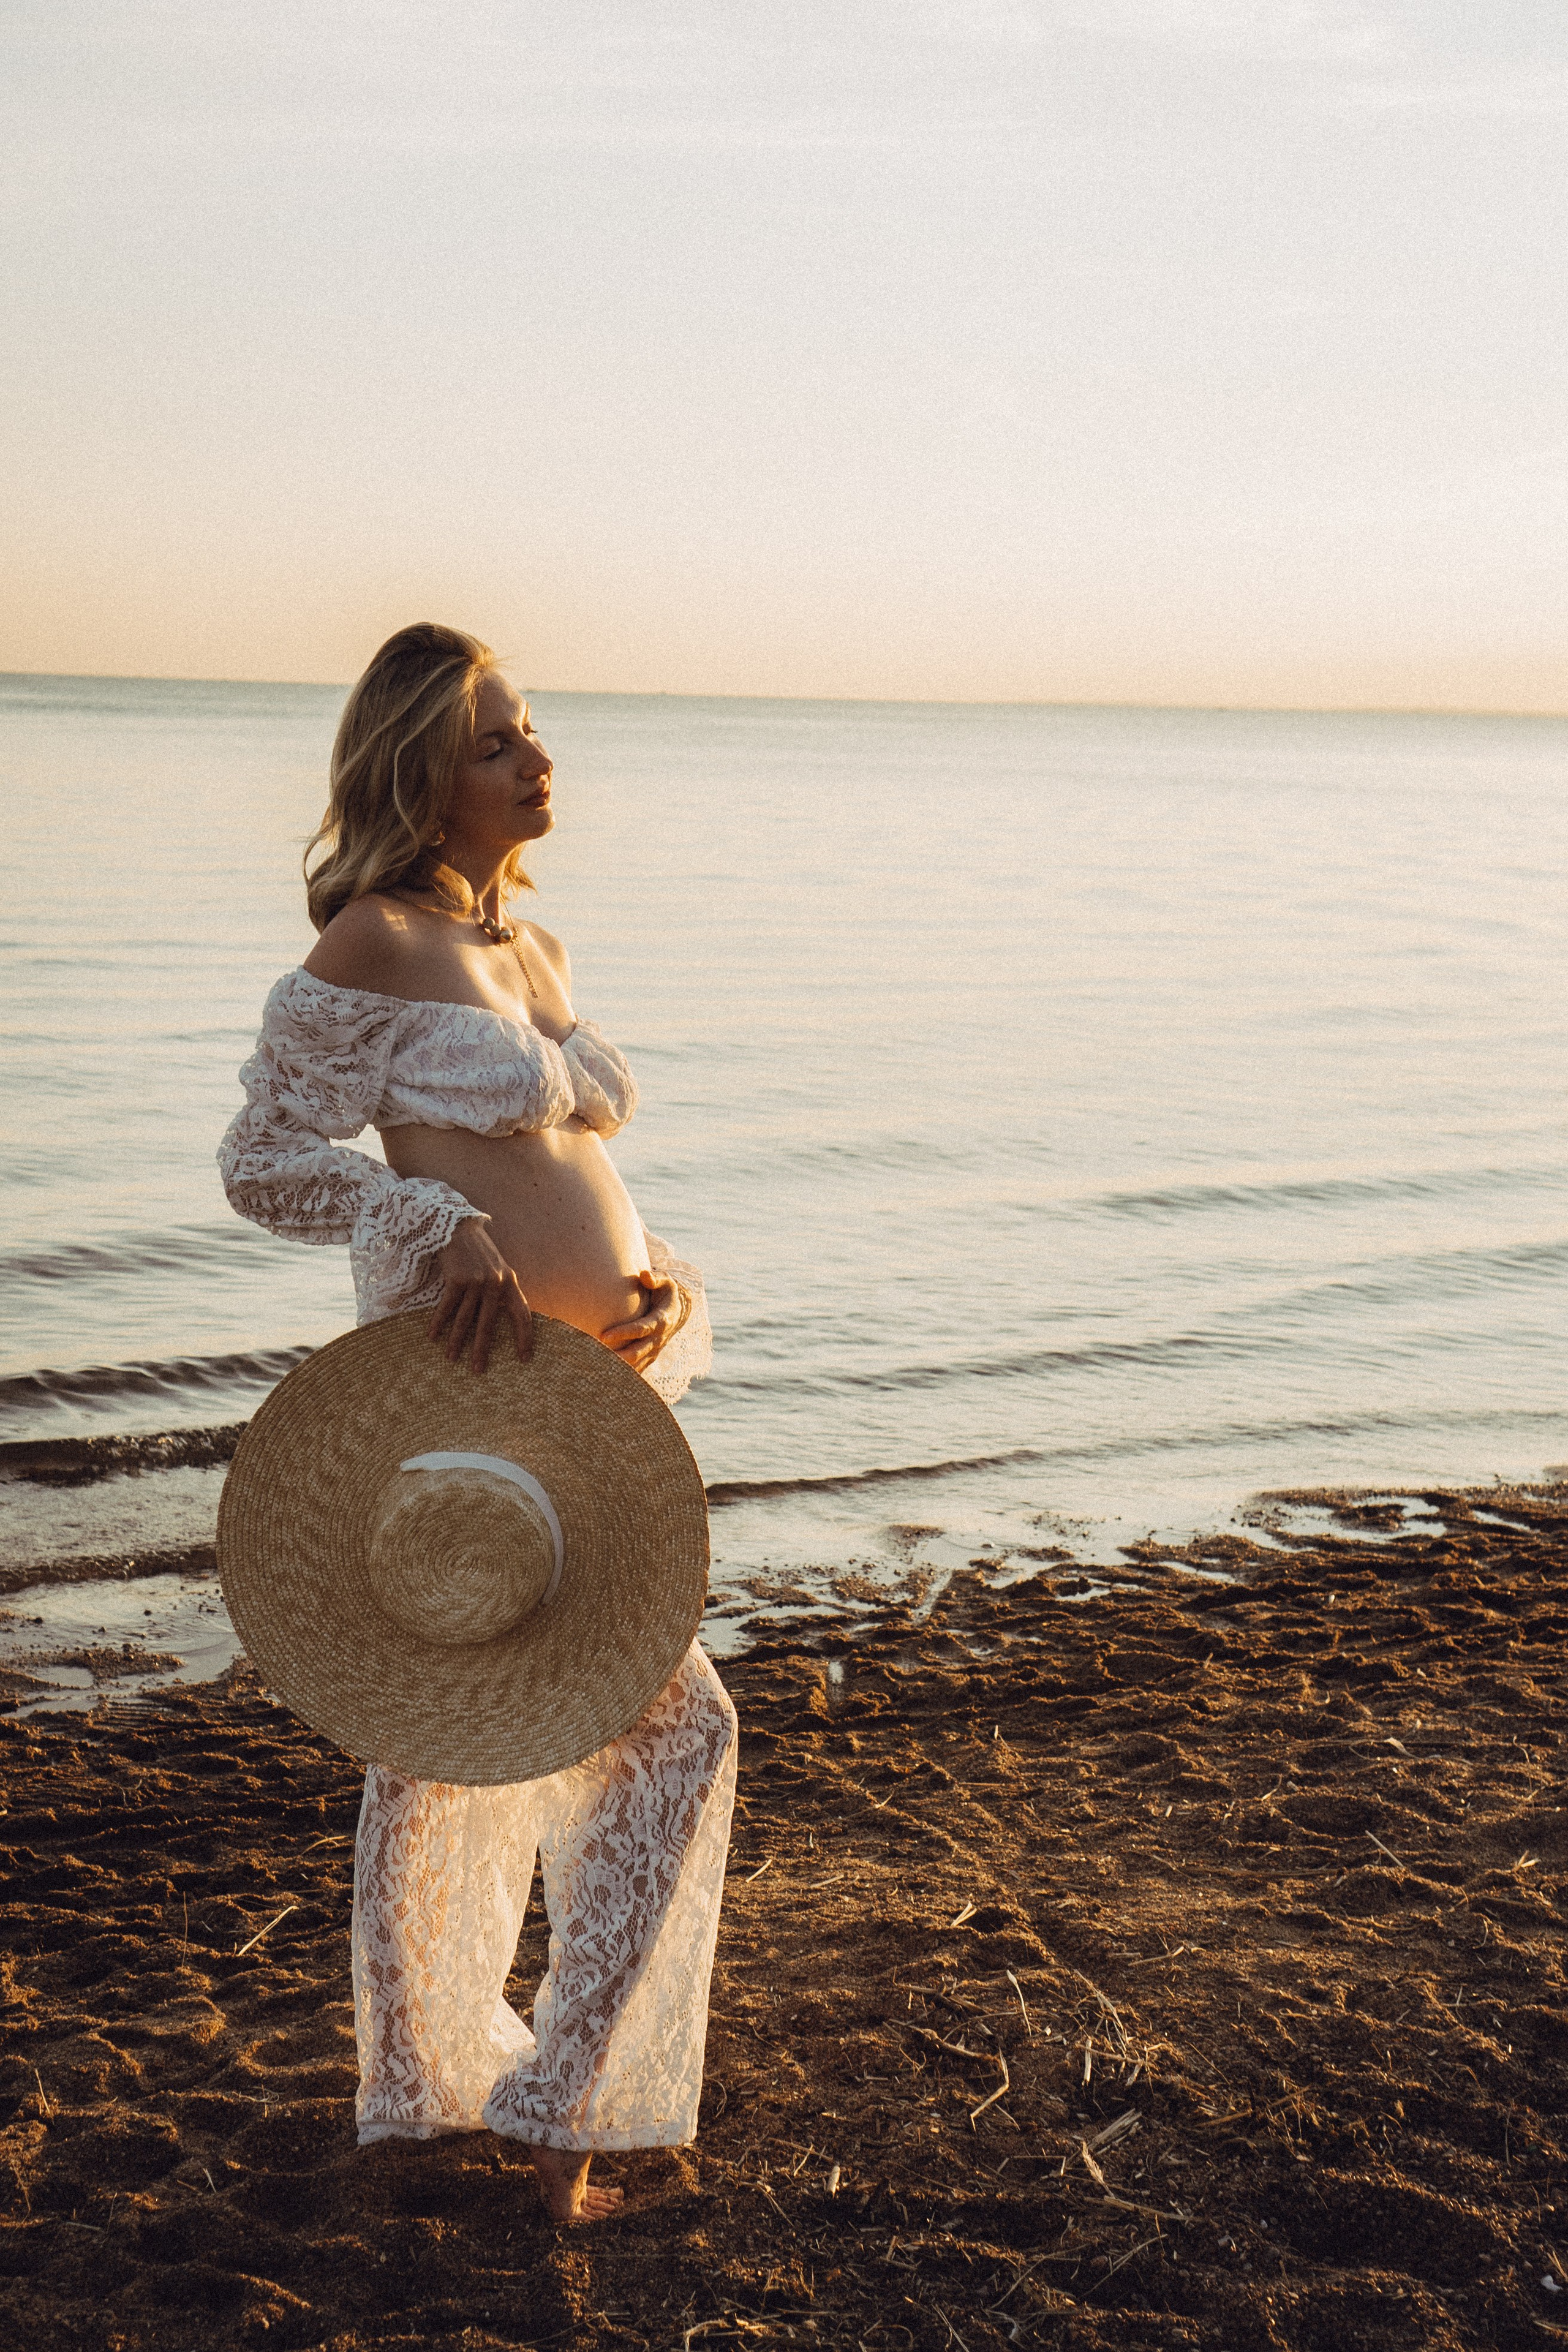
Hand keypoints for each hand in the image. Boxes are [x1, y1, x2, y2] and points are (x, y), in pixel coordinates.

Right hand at [429, 1219, 532, 1373]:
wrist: (456, 1226)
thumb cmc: (476, 1250)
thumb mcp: (497, 1268)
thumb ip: (501, 1290)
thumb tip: (502, 1317)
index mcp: (511, 1282)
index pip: (523, 1314)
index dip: (525, 1337)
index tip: (525, 1358)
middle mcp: (496, 1283)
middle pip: (489, 1324)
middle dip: (482, 1350)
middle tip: (478, 1370)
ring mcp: (476, 1281)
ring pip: (465, 1319)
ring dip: (456, 1341)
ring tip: (451, 1359)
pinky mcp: (457, 1279)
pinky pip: (447, 1308)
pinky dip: (438, 1323)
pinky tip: (432, 1336)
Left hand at [602, 1273, 691, 1375]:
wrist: (680, 1310)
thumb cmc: (667, 1292)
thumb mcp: (666, 1281)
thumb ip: (655, 1278)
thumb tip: (644, 1275)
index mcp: (661, 1320)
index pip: (640, 1329)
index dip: (623, 1333)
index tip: (604, 1335)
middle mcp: (659, 1338)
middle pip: (637, 1351)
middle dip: (617, 1356)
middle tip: (595, 1356)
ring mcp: (656, 1349)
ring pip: (637, 1363)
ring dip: (619, 1368)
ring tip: (597, 1369)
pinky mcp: (651, 1356)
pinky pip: (639, 1368)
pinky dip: (625, 1374)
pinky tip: (606, 1377)